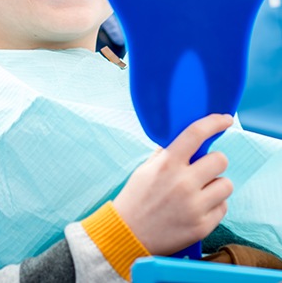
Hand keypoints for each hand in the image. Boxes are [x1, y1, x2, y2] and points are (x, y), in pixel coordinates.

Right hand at [113, 113, 233, 254]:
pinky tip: (199, 208)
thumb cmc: (136, 198)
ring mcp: (194, 206)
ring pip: (226, 184)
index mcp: (167, 164)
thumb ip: (165, 153)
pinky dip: (214, 206)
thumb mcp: (145, 169)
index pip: (195, 134)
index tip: (225, 119)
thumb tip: (184, 139)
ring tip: (202, 190)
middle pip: (220, 159)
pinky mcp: (202, 226)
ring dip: (216, 185)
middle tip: (204, 168)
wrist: (129, 234)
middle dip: (214, 161)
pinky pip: (223, 208)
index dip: (214, 123)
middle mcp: (183, 183)